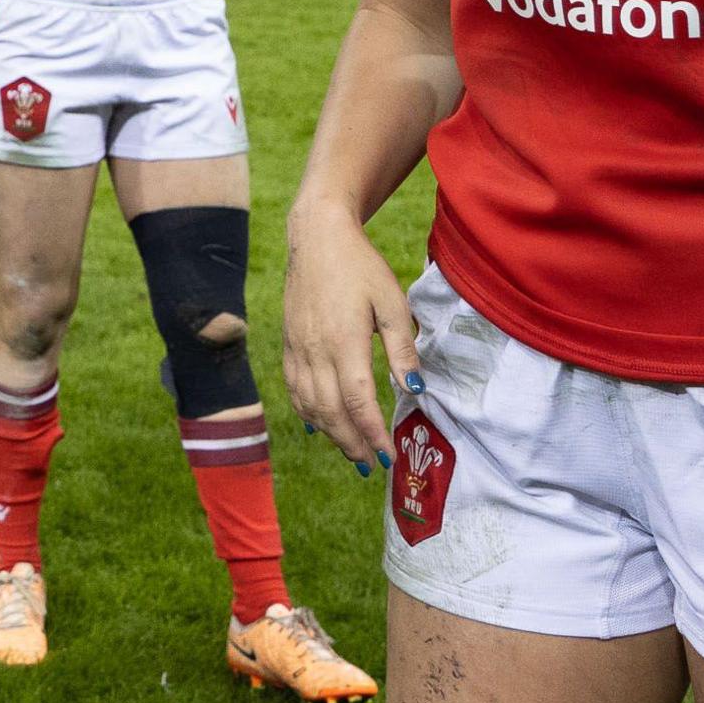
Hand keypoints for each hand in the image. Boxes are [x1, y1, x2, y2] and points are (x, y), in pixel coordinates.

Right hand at [277, 206, 415, 469]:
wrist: (317, 237)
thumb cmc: (361, 266)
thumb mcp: (392, 302)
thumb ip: (402, 349)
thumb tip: (415, 390)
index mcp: (344, 341)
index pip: (357, 401)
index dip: (372, 433)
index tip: (388, 455)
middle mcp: (315, 350)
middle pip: (331, 412)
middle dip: (353, 443)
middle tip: (372, 465)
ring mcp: (297, 348)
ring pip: (309, 405)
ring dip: (331, 434)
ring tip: (352, 453)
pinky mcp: (288, 343)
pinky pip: (293, 388)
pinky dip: (306, 413)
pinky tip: (320, 426)